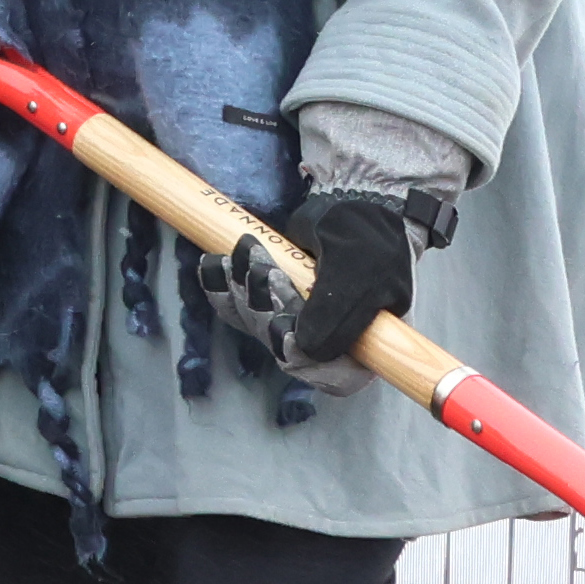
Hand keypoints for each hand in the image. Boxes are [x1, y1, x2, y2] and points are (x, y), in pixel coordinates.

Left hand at [229, 186, 433, 381]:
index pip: (334, 377)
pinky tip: (215, 262)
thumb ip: (335, 308)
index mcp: (365, 347)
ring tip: (247, 252)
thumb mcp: (361, 270)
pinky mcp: (263, 301)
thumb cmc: (369, 241)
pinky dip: (220, 284)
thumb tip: (301, 347)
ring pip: (254, 324)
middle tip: (264, 270)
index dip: (304, 359)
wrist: (352, 206)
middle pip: (283, 349)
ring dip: (242, 291)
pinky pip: (231, 304)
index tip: (284, 325)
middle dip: (266, 309)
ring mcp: (291, 322)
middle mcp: (326, 344)